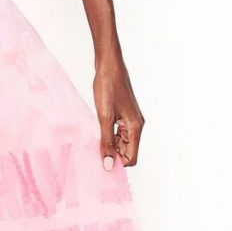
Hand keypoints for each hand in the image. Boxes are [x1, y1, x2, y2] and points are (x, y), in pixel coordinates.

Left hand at [93, 51, 144, 168]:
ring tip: (95, 135)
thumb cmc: (107, 87)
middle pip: (127, 151)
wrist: (108, 65)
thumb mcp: (104, 117)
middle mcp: (137, 125)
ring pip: (122, 142)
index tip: (101, 158)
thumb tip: (109, 165)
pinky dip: (108, 134)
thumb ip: (107, 142)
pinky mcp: (124, 114)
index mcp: (135, 128)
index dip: (117, 161)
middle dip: (113, 153)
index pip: (131, 158)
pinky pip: (118, 132)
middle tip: (95, 147)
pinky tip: (97, 128)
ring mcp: (131, 120)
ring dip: (109, 143)